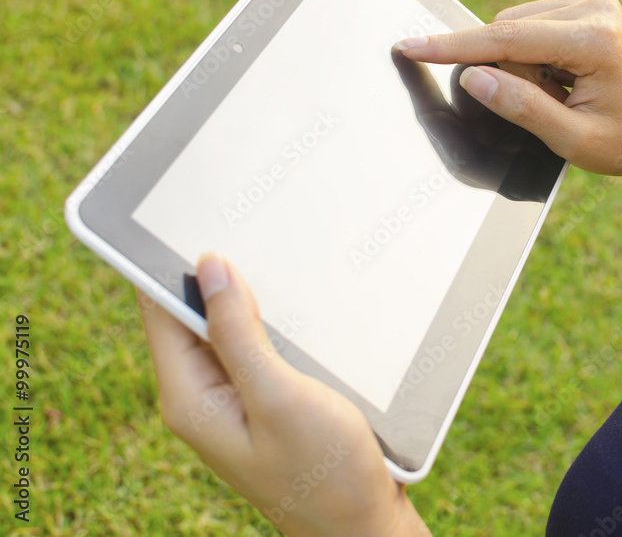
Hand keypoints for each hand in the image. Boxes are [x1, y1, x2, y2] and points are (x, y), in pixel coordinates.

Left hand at [138, 253, 427, 536]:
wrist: (363, 524)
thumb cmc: (325, 472)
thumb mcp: (280, 395)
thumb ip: (239, 333)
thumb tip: (208, 268)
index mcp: (191, 398)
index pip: (160, 311)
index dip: (169, 262)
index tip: (188, 215)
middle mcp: (203, 398)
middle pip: (192, 317)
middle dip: (215, 275)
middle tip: (246, 226)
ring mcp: (234, 402)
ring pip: (228, 330)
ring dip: (249, 299)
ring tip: (276, 260)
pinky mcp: (264, 403)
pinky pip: (255, 349)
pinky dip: (272, 323)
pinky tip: (299, 307)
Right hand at [394, 0, 621, 176]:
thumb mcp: (571, 140)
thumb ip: (521, 108)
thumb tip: (473, 78)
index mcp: (595, 41)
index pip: (508, 40)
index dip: (455, 46)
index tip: (413, 46)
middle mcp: (596, 8)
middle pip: (508, 30)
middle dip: (508, 72)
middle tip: (549, 105)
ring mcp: (594, 0)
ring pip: (514, 26)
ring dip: (520, 65)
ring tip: (559, 93)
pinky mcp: (587, 2)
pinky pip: (529, 24)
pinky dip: (531, 55)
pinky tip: (561, 77)